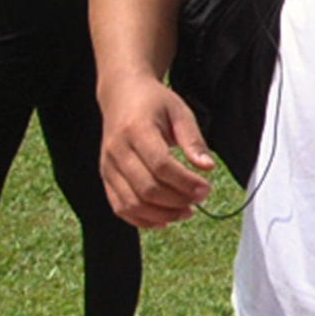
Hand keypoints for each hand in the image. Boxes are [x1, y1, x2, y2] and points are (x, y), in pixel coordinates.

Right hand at [98, 72, 213, 227]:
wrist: (122, 94)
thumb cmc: (153, 103)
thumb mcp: (180, 112)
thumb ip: (193, 140)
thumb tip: (207, 167)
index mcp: (136, 129)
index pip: (160, 165)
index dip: (185, 182)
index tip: (206, 188)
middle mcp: (117, 149)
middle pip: (147, 188)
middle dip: (177, 201)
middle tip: (200, 199)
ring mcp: (108, 165)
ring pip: (132, 203)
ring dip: (162, 214)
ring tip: (186, 212)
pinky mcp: (106, 177)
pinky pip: (120, 207)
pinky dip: (142, 220)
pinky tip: (164, 220)